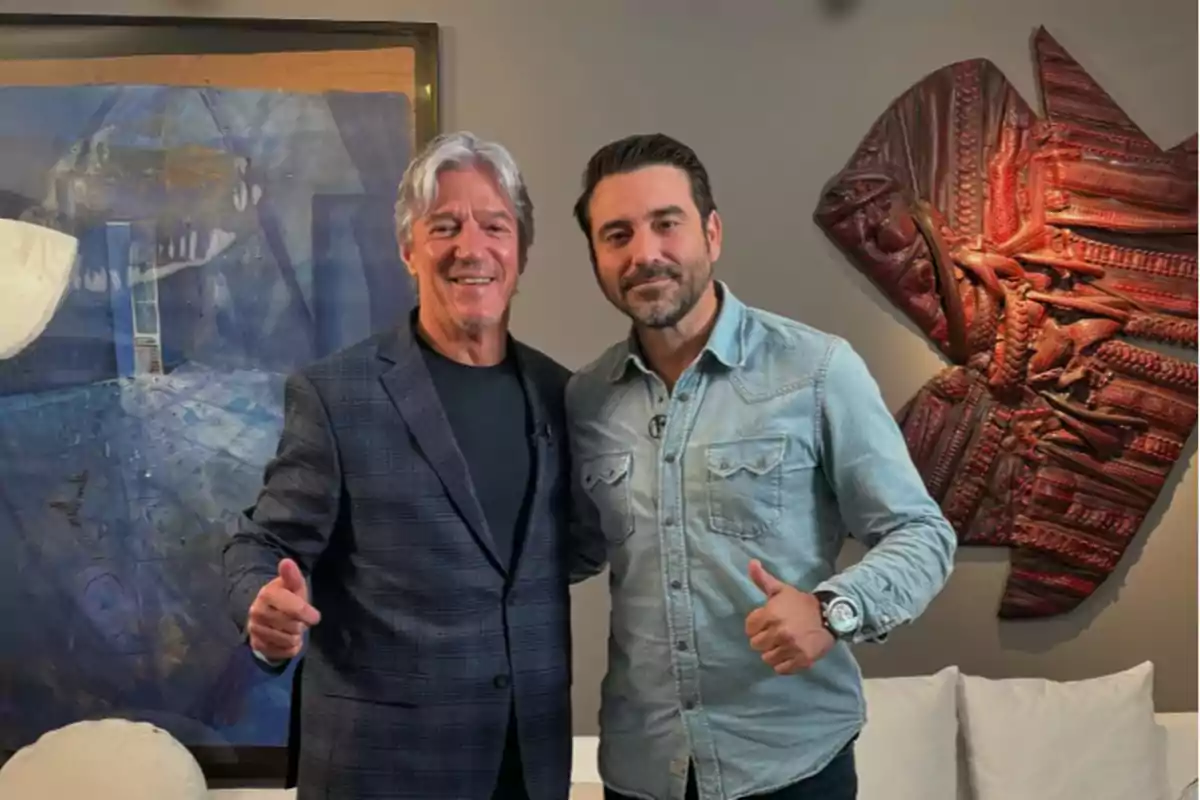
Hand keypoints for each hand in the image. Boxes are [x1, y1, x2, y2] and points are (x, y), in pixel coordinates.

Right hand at [248, 558, 320, 660]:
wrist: (266, 615)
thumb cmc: (286, 597)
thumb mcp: (293, 586)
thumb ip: (292, 576)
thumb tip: (287, 561)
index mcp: (267, 594)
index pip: (294, 609)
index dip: (307, 613)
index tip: (315, 617)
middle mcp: (257, 612)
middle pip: (293, 626)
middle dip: (300, 624)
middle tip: (297, 620)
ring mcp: (255, 629)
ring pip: (289, 640)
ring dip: (295, 636)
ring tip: (291, 628)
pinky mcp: (257, 645)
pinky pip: (285, 652)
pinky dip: (291, 648)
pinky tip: (286, 639)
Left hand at [744, 559, 833, 673]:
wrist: (830, 616)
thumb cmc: (801, 604)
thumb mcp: (781, 590)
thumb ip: (762, 579)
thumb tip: (751, 562)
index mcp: (771, 614)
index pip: (749, 628)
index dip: (756, 626)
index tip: (765, 624)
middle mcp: (779, 632)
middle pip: (756, 645)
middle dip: (763, 640)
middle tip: (774, 635)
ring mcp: (791, 648)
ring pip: (767, 658)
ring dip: (773, 653)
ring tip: (782, 645)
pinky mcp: (801, 661)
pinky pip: (781, 669)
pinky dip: (783, 664)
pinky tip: (789, 654)